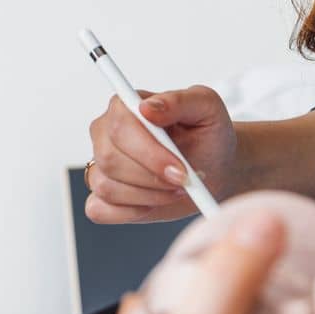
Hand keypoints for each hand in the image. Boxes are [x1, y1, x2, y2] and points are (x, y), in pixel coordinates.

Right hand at [86, 85, 236, 223]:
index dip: (148, 152)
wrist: (214, 168)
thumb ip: (179, 101)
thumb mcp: (207, 108)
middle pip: (110, 159)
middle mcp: (105, 133)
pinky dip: (132, 212)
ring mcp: (100, 165)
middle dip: (152, 178)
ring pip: (107, 187)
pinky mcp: (101, 196)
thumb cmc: (208, 136)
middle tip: (184, 181)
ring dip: (149, 196)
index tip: (180, 169)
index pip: (120, 125)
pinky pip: (100, 210)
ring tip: (177, 189)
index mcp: (125, 106)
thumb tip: (148, 107)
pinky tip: (156, 202)